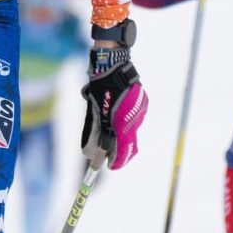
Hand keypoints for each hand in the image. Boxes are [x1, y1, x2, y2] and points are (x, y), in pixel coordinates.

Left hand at [80, 48, 148, 169]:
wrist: (114, 65)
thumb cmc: (100, 88)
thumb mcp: (95, 111)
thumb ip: (94, 133)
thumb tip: (89, 154)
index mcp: (122, 123)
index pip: (122, 151)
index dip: (116, 162)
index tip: (109, 166)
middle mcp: (135, 119)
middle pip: (130, 145)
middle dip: (119, 153)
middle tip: (109, 155)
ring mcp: (141, 111)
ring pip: (132, 131)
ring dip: (121, 134)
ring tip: (109, 126)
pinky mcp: (143, 104)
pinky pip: (135, 118)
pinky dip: (126, 121)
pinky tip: (117, 112)